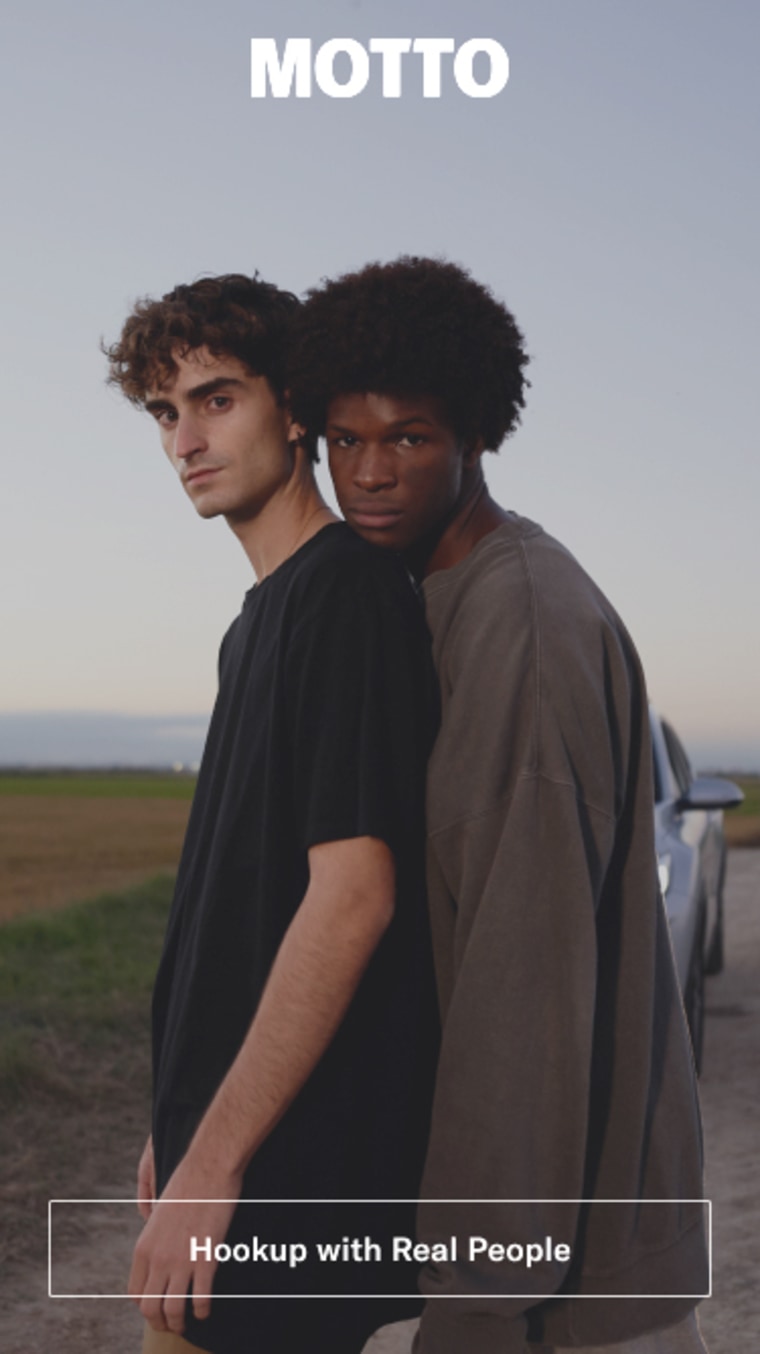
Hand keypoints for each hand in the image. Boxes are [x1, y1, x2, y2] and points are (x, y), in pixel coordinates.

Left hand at [129, 1151, 241, 1333]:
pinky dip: (202, 1311)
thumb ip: (156, 1240)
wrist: (208, 1168)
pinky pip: (200, 1298)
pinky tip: (205, 1310)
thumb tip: (159, 1257)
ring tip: (188, 1323)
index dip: (145, 1307)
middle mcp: (158, 1259)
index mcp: (143, 1247)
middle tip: (170, 1325)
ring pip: (173, 1310)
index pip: (135, 1294)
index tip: (157, 1307)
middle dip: (160, 1322)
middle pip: (151, 1308)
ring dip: (179, 1323)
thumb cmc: (187, 1185)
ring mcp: (181, 1261)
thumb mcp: (159, 1214)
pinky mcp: (205, 1259)